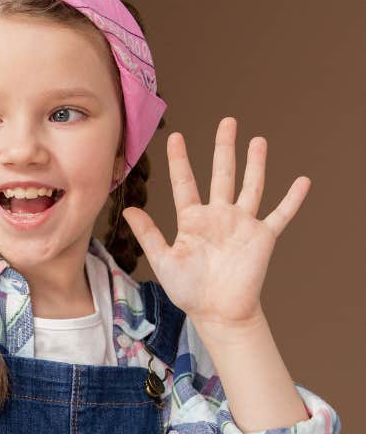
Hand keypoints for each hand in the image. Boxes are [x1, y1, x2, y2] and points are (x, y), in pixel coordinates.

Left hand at [120, 116, 310, 328]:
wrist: (217, 312)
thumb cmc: (188, 290)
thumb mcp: (164, 260)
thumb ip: (149, 234)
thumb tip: (129, 209)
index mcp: (192, 220)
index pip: (185, 183)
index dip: (180, 160)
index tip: (176, 138)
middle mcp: (218, 216)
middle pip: (222, 174)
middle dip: (224, 148)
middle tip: (228, 121)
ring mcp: (242, 224)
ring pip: (250, 186)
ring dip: (255, 164)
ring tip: (258, 140)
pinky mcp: (262, 237)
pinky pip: (280, 214)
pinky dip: (292, 199)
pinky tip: (302, 180)